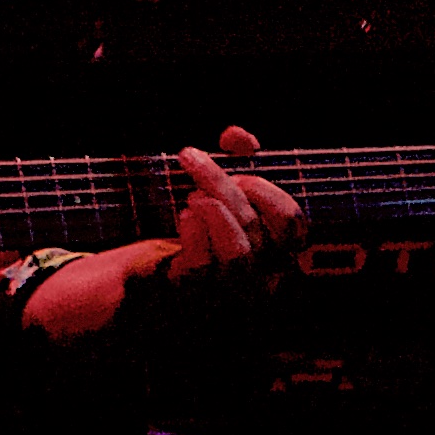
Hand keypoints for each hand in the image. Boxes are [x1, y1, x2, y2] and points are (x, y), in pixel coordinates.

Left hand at [20, 126, 303, 342]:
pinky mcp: (192, 298)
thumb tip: (239, 136)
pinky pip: (205, 266)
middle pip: (259, 227)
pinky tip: (182, 216)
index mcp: (271, 256)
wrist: (139, 283)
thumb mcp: (212, 193)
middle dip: (224, 182)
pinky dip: (195, 230)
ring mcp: (226, 293)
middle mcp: (257, 279)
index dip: (269, 191)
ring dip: (214, 208)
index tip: (238, 171)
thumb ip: (232, 158)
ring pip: (240, 251)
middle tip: (189, 157)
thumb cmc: (184, 234)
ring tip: (189, 195)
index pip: (295, 227)